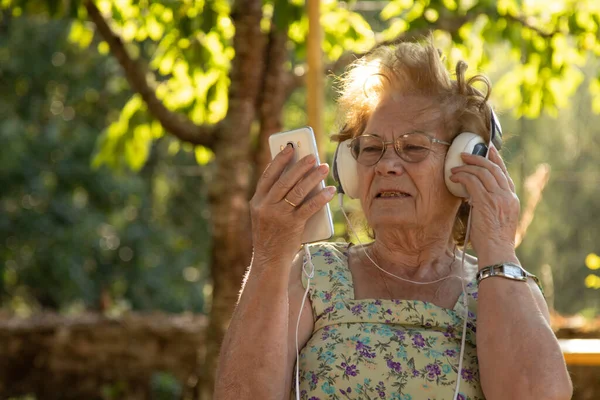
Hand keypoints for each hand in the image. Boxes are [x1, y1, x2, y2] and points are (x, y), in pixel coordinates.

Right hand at [250, 144, 335, 262]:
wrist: (269, 261)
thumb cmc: (270, 236)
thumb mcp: (264, 215)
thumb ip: (273, 198)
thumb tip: (296, 177)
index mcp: (257, 201)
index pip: (268, 175)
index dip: (279, 160)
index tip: (289, 148)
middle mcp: (266, 207)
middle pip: (285, 181)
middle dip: (300, 166)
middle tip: (313, 156)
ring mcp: (278, 216)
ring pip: (298, 191)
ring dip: (313, 178)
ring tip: (324, 168)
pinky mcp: (292, 226)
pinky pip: (309, 208)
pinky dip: (321, 198)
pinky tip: (329, 190)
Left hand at [449, 145, 519, 266]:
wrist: (497, 252)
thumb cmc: (493, 241)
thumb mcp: (498, 220)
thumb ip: (492, 205)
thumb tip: (474, 196)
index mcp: (512, 200)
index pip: (504, 175)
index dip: (496, 160)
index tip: (489, 150)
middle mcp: (507, 196)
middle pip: (494, 169)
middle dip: (479, 158)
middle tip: (465, 154)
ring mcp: (498, 198)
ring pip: (482, 172)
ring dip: (467, 167)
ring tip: (455, 167)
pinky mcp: (486, 201)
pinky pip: (473, 181)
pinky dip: (462, 176)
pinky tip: (454, 177)